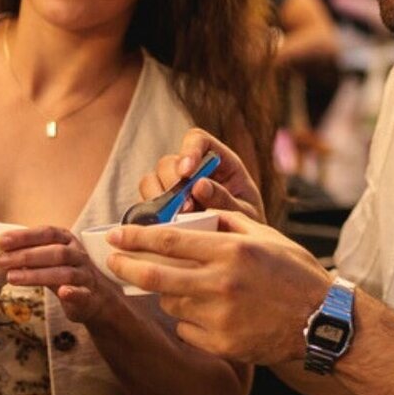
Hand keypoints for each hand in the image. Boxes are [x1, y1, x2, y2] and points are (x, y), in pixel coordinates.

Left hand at [0, 227, 126, 325]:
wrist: (96, 297)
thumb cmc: (66, 273)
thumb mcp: (50, 258)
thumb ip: (30, 252)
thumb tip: (0, 249)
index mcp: (68, 241)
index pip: (47, 233)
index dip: (25, 236)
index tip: (3, 241)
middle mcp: (78, 255)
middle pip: (56, 252)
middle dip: (27, 256)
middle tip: (3, 261)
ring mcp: (85, 275)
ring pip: (65, 273)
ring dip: (37, 275)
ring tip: (13, 278)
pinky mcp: (89, 296)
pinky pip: (82, 293)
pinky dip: (73, 293)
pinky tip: (62, 293)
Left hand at [105, 214, 329, 364]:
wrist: (322, 321)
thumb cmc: (295, 273)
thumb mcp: (266, 236)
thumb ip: (228, 221)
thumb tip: (196, 206)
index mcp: (231, 251)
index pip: (169, 241)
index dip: (135, 237)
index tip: (116, 235)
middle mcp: (221, 284)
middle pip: (154, 276)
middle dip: (126, 267)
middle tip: (112, 261)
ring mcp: (219, 318)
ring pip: (170, 304)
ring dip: (168, 294)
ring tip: (186, 288)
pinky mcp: (221, 345)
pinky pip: (186, 330)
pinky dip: (188, 320)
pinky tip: (206, 314)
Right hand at [138, 128, 264, 224]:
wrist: (240, 253)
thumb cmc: (248, 227)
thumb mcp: (245, 214)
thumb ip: (225, 200)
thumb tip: (200, 185)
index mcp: (219, 162)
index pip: (198, 140)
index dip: (189, 151)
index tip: (186, 172)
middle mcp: (192, 171)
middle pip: (168, 163)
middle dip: (172, 185)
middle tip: (184, 208)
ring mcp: (173, 190)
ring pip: (150, 182)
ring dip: (158, 201)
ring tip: (174, 221)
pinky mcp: (160, 209)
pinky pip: (144, 206)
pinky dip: (149, 216)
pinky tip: (162, 229)